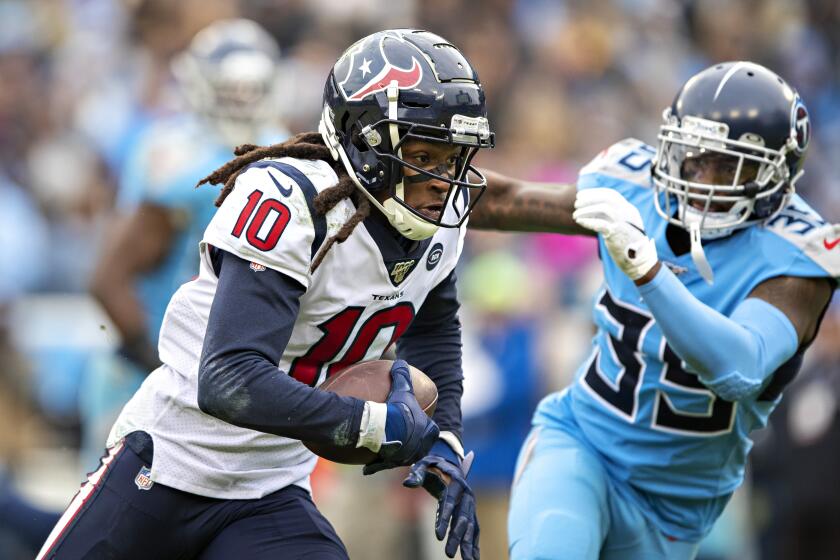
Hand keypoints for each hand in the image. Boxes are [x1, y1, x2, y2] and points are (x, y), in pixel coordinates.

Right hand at [363, 360, 438, 474]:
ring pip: (403, 455)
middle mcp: (421, 448)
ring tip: (387, 447)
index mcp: (429, 432)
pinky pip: (384, 463)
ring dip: (396, 451)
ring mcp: (406, 458)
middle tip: (403, 432)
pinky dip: (377, 462)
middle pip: (420, 444)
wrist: (383, 430)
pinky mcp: (391, 464)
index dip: (425, 425)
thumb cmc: (398, 410)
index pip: (432, 429)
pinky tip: (369, 463)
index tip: (417, 419)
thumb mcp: (402, 389)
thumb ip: (402, 376)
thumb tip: (400, 362)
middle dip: (413, 440)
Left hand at [404, 450, 478, 559]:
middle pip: (462, 518)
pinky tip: (473, 558)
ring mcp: (470, 504)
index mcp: (455, 481)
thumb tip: (407, 483)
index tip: (438, 535)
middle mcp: (466, 494)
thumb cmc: (433, 465)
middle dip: (456, 537)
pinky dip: (474, 544)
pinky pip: (474, 529)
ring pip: (471, 526)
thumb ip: (416, 473)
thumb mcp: (423, 465)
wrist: (449, 463)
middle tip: (449, 554)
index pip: (450, 502)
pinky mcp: (470, 512)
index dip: (444, 518)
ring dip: (469, 544)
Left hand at [573, 188, 658, 279]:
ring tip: (575, 215)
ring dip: (586, 210)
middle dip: (589, 198)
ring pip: (603, 208)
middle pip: (607, 198)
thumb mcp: (622, 226)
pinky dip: (588, 221)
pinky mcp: (618, 234)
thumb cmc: (627, 244)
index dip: (594, 193)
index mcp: (629, 210)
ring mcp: (624, 222)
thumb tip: (591, 209)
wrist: (640, 262)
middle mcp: (628, 213)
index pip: (611, 194)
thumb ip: (611, 217)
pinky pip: (600, 223)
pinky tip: (580, 221)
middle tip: (576, 203)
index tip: (581, 195)